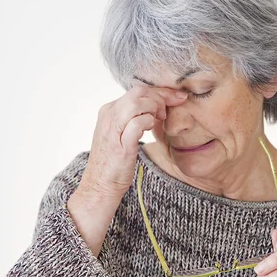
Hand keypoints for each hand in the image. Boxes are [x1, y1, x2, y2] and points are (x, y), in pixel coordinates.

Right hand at [78, 83, 187, 199]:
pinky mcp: (121, 145)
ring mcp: (114, 129)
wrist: (100, 185)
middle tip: (171, 109)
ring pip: (137, 103)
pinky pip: (137, 123)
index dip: (160, 92)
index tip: (176, 98)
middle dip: (161, 97)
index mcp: (109, 111)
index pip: (136, 91)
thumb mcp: (121, 133)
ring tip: (160, 119)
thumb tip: (154, 109)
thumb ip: (133, 118)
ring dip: (155, 108)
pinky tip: (151, 129)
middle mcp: (109, 116)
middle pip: (139, 92)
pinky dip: (149, 122)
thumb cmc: (114, 162)